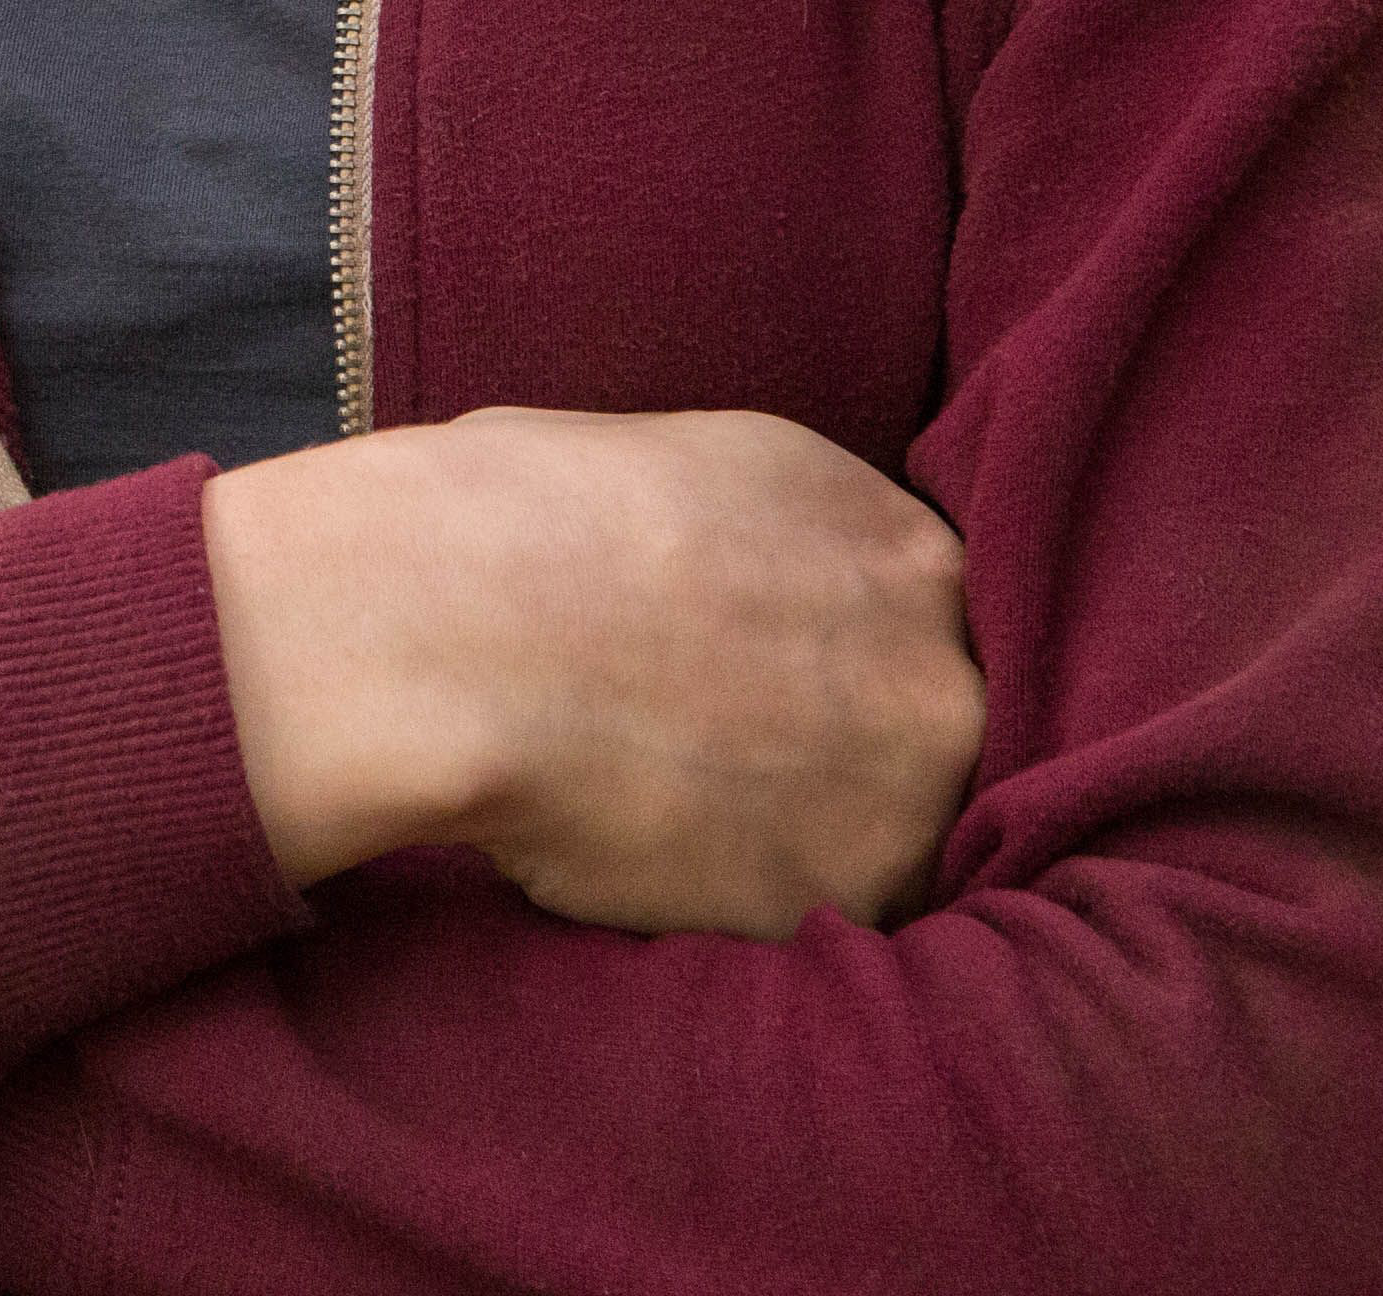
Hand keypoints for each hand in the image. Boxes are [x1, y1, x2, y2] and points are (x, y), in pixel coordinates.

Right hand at [202, 406, 979, 940]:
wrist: (447, 633)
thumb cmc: (509, 520)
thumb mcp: (682, 464)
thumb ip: (769, 533)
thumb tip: (745, 577)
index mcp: (895, 539)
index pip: (924, 620)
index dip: (845, 656)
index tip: (777, 680)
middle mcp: (936, 663)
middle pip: (930, 730)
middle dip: (846, 749)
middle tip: (723, 755)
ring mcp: (906, 794)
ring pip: (884, 838)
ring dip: (796, 836)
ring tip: (669, 810)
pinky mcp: (840, 901)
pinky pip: (806, 918)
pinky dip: (734, 904)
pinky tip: (642, 855)